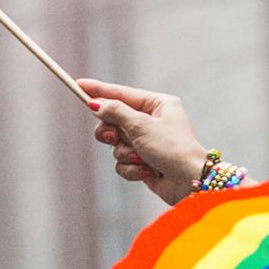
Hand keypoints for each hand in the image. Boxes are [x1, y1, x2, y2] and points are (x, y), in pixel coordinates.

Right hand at [79, 78, 208, 205]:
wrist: (190, 183)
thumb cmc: (172, 149)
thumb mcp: (141, 126)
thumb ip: (116, 112)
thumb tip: (97, 104)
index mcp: (158, 105)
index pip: (122, 94)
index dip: (100, 90)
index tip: (78, 85)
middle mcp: (153, 121)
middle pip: (115, 120)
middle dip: (113, 133)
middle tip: (113, 137)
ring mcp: (148, 143)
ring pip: (117, 145)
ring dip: (126, 154)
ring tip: (141, 158)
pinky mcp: (144, 162)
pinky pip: (123, 163)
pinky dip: (132, 169)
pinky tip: (147, 172)